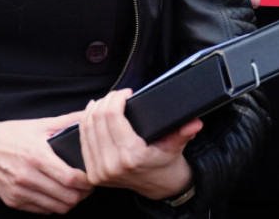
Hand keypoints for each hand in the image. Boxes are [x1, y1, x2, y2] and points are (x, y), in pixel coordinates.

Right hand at [0, 113, 92, 213]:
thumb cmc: (12, 134)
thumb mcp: (40, 124)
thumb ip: (67, 121)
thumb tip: (90, 112)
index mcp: (37, 155)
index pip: (70, 178)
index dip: (87, 181)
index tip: (94, 176)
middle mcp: (27, 176)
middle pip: (67, 197)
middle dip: (83, 194)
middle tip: (88, 186)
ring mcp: (19, 191)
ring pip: (57, 208)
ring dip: (71, 202)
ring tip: (76, 191)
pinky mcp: (12, 201)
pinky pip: (42, 211)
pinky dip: (54, 205)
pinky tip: (57, 194)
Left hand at [79, 88, 201, 200]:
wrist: (158, 186)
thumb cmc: (166, 162)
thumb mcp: (176, 145)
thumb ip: (184, 132)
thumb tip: (195, 122)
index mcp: (131, 156)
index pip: (112, 117)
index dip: (117, 98)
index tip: (127, 92)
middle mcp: (112, 165)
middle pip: (96, 120)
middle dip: (106, 101)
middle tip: (118, 95)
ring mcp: (99, 171)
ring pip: (86, 129)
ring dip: (94, 110)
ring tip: (106, 101)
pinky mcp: (92, 173)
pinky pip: (83, 141)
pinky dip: (86, 123)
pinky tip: (94, 113)